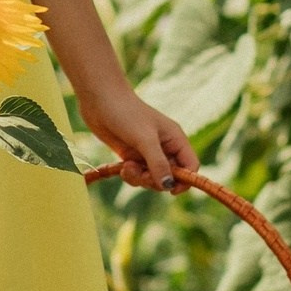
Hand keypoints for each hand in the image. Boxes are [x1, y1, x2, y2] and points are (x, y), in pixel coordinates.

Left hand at [80, 85, 198, 192]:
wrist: (99, 100)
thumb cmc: (126, 113)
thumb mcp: (144, 139)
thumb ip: (158, 163)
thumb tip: (168, 186)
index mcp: (175, 139)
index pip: (191, 166)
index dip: (185, 180)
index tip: (171, 190)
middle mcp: (164, 147)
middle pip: (170, 176)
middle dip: (155, 180)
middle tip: (140, 173)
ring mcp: (147, 152)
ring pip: (152, 178)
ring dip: (140, 178)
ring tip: (127, 168)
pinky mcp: (132, 156)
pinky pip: (137, 175)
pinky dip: (131, 175)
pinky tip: (122, 166)